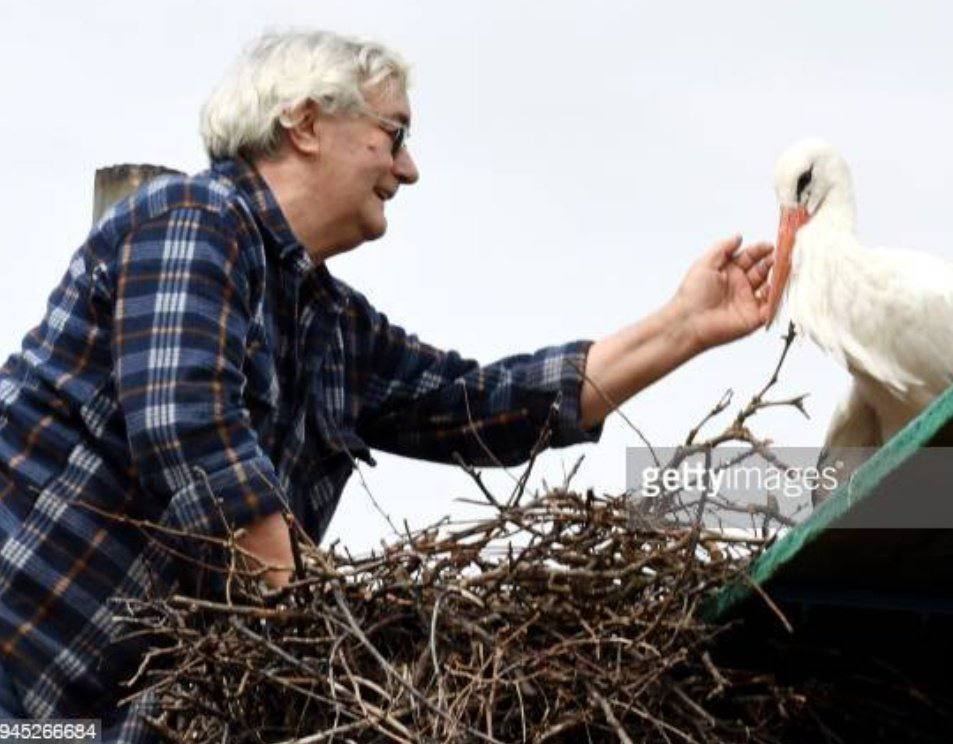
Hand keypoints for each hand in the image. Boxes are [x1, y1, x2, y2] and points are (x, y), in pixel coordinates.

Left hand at [671, 235, 772, 351]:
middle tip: (780, 256)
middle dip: (772, 262)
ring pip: (770, 287)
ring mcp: (747, 301)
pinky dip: (776, 299)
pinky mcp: (753, 318)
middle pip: (762, 270)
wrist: (688, 322)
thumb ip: (723, 248)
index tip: (770, 246)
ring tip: (782, 269)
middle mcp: (739, 286)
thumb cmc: (691, 295)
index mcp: (728, 273)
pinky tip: (776, 289)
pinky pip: (770, 307)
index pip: (750, 257)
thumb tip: (738, 237)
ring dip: (777, 278)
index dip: (760, 251)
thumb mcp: (705, 264)